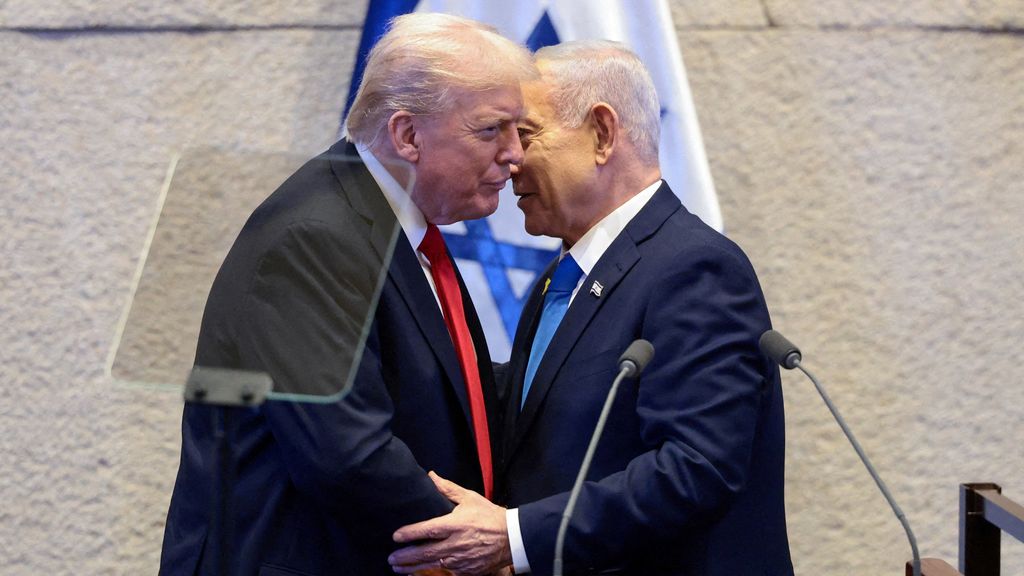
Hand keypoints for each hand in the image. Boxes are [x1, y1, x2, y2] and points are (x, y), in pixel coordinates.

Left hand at [389, 471, 511, 574]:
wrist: (513, 538)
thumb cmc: (490, 516)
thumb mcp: (469, 498)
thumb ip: (447, 489)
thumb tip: (430, 475)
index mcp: (455, 525)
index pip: (427, 530)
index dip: (409, 533)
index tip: (395, 536)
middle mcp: (456, 544)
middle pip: (425, 552)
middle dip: (405, 557)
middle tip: (391, 557)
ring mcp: (461, 560)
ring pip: (432, 565)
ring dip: (413, 568)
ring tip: (398, 568)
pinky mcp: (467, 571)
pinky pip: (445, 573)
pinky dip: (430, 573)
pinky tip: (419, 573)